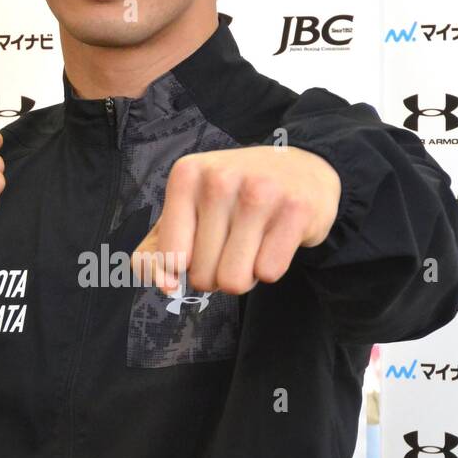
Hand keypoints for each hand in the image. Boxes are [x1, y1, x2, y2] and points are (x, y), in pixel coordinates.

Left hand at [131, 145, 340, 294]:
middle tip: (234, 241)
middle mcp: (220, 178)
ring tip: (253, 243)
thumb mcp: (187, 210)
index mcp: (186, 175)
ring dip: (244, 275)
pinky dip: (271, 267)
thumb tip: (166, 286)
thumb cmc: (235, 197)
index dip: (187, 267)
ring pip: (234, 281)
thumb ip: (156, 253)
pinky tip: (275, 239)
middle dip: (218, 272)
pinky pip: (269, 274)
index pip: (171, 260)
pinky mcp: (295, 209)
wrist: (301, 171)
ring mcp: (260, 192)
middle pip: (203, 276)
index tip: (202, 244)